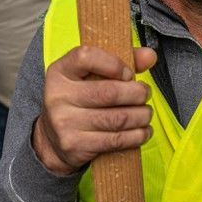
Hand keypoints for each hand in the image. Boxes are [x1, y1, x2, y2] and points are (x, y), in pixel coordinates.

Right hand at [33, 46, 156, 175]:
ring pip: (117, 119)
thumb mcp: (89, 75)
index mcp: (61, 71)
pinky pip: (115, 140)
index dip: (114, 63)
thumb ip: (120, 61)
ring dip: (141, 116)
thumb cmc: (78, 100)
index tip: (128, 73)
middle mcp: (59, 96)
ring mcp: (65, 123)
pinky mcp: (75, 145)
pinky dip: (136, 136)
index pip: (85, 57)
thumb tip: (149, 56)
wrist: (52, 140)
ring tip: (146, 113)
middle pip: (109, 92)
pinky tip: (143, 131)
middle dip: (137, 94)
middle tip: (145, 94)